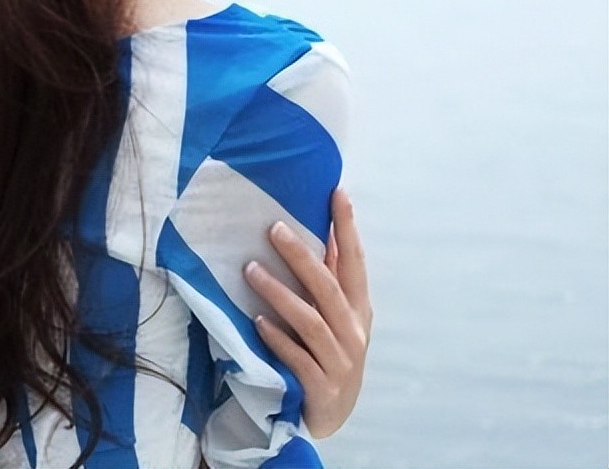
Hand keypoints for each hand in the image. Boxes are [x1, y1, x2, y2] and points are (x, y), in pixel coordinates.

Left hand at [242, 186, 371, 437]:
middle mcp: (353, 331)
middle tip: (273, 227)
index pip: (355, 261)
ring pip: (310, 321)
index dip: (348, 227)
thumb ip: (328, 279)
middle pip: (327, 287)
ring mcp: (340, 361)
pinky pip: (298, 359)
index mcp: (358, 308)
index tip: (337, 192)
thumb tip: (316, 230)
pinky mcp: (321, 387)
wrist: (331, 416)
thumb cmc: (330, 353)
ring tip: (250, 270)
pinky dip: (278, 338)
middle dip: (301, 255)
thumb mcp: (336, 316)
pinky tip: (257, 322)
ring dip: (279, 293)